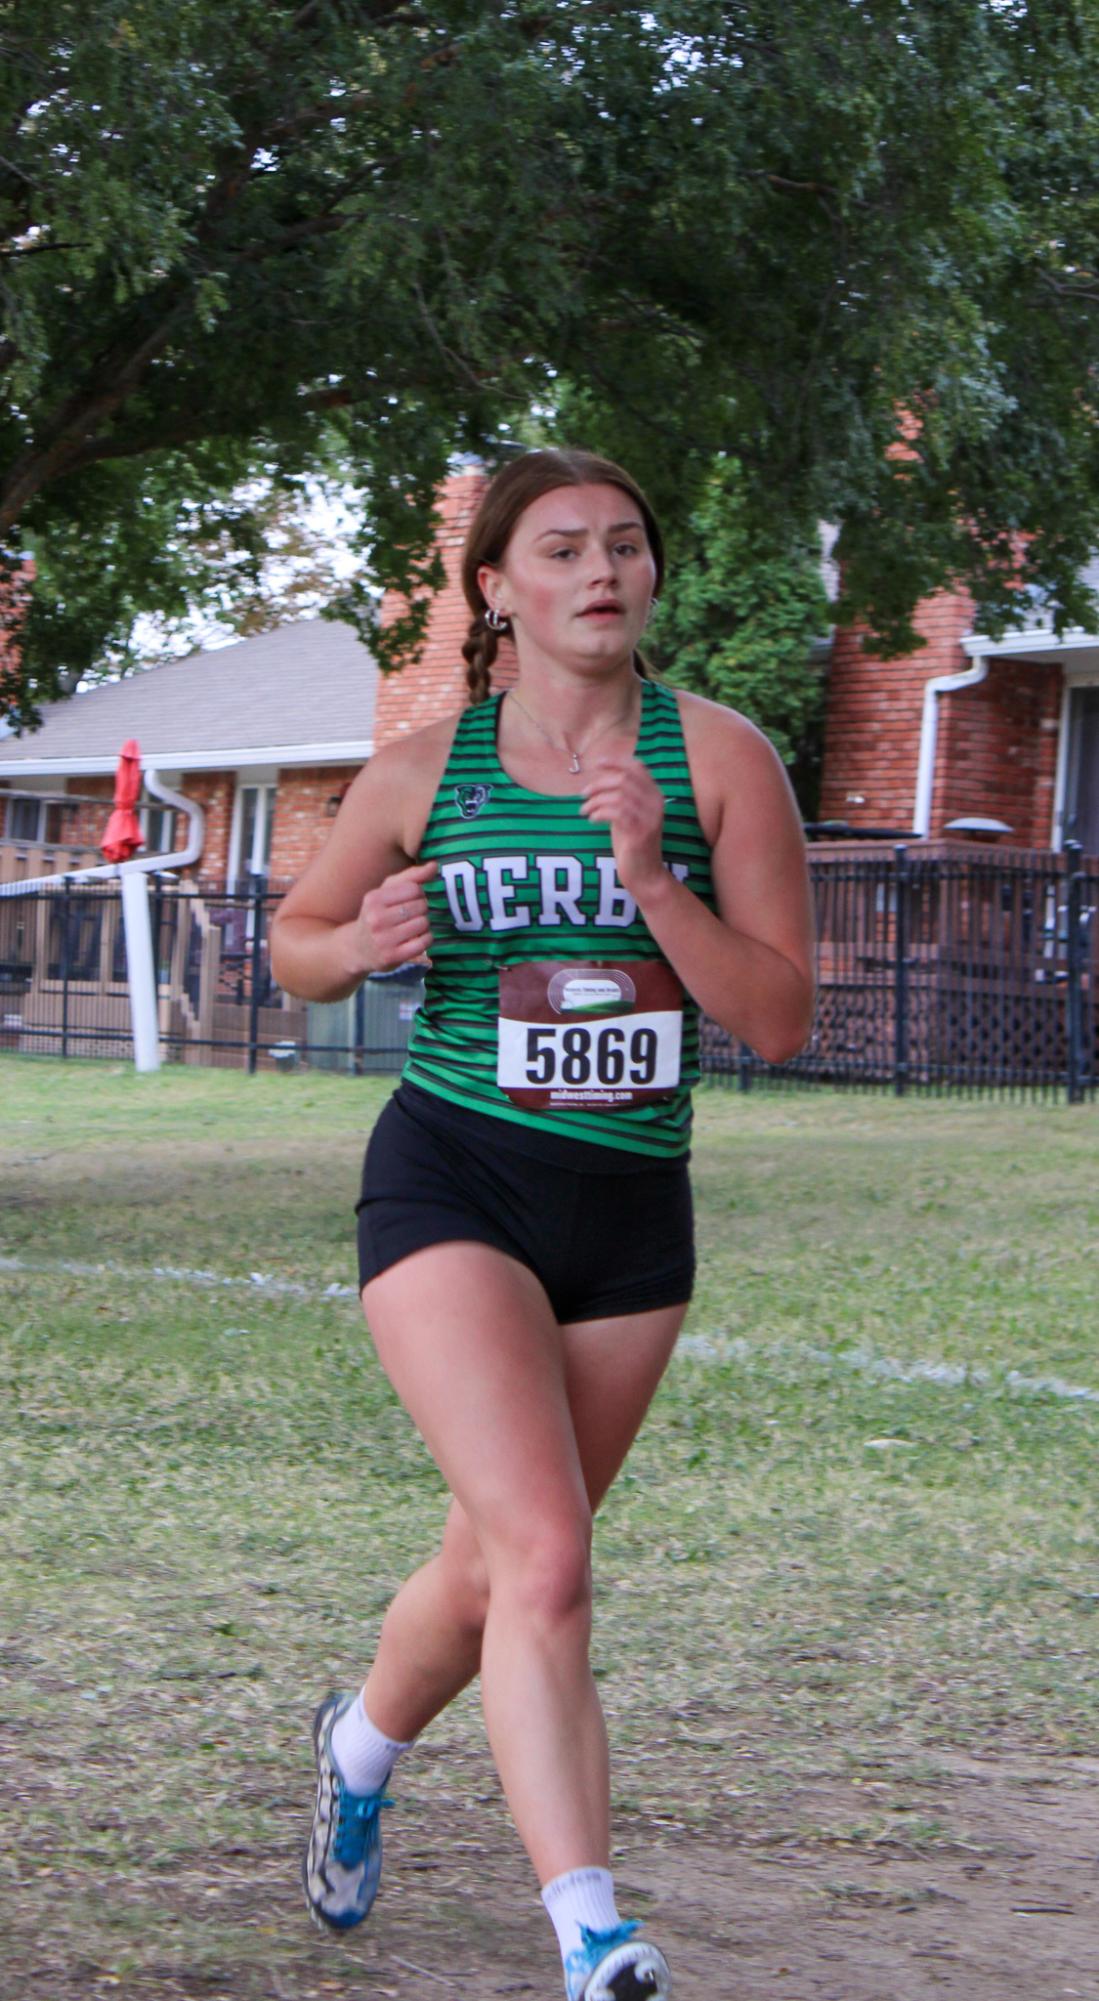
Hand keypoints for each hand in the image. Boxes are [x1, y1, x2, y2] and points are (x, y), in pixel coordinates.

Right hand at [351, 860, 436, 972]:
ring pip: (423, 924)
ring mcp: (383, 939)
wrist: (357, 948)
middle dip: (422, 909)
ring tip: (414, 927)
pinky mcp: (392, 957)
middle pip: (420, 906)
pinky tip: (417, 939)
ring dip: (424, 925)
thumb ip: (411, 876)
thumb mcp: (386, 891)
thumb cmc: (376, 915)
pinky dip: (426, 939)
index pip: (413, 889)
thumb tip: (434, 866)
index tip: (412, 900)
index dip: (419, 893)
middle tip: (413, 915)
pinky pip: (423, 943)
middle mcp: (376, 918)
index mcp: (374, 899)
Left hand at [579, 757, 665, 897]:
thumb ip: (621, 797)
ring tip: (585, 810)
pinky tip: (592, 820)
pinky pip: (616, 812)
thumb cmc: (632, 844)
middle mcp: (656, 803)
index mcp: (655, 795)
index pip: (638, 768)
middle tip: (583, 794)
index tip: (597, 764)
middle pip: (624, 779)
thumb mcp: (627, 815)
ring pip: (618, 795)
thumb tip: (600, 779)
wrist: (644, 874)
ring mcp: (650, 818)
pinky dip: (599, 812)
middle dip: (599, 784)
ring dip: (596, 800)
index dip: (616, 762)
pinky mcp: (640, 832)